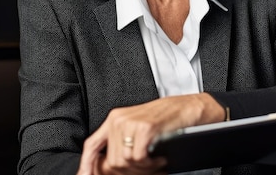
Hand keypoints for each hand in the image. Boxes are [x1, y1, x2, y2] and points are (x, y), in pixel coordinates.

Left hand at [76, 93, 224, 174]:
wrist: (188, 107)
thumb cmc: (166, 119)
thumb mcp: (137, 129)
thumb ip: (121, 144)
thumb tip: (107, 168)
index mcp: (114, 120)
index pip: (92, 145)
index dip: (87, 165)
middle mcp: (118, 120)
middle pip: (111, 162)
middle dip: (130, 171)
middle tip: (147, 167)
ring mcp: (130, 123)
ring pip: (125, 162)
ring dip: (143, 168)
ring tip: (156, 160)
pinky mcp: (144, 128)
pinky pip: (139, 158)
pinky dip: (151, 163)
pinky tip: (161, 157)